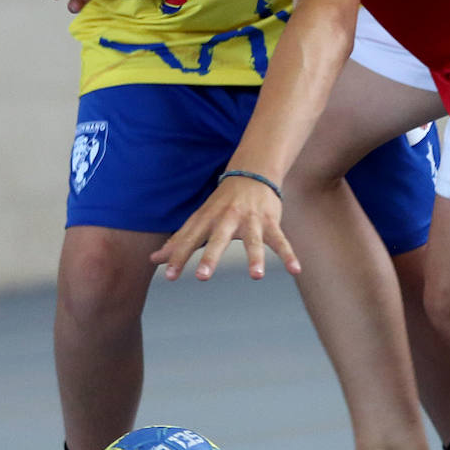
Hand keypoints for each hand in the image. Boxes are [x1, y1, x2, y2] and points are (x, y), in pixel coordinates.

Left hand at [150, 176, 300, 281]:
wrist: (252, 173)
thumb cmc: (222, 203)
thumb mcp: (200, 219)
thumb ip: (179, 241)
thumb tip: (153, 260)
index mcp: (208, 219)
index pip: (191, 240)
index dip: (179, 256)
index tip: (169, 276)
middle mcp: (228, 219)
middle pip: (219, 239)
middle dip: (211, 257)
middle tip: (202, 276)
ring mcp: (251, 220)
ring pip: (254, 240)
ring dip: (255, 257)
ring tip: (257, 276)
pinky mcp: (271, 221)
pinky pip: (281, 240)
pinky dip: (289, 255)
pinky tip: (296, 270)